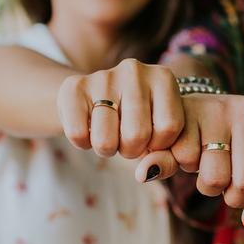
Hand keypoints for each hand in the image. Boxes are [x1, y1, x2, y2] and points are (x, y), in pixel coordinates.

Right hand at [57, 59, 182, 159]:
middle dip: (131, 150)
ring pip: (105, 140)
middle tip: (126, 139)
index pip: (169, 127)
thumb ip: (167, 159)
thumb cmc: (140, 120)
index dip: (159, 145)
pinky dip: (83, 143)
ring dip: (107, 149)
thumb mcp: (161, 134)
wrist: (97, 95)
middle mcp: (134, 70)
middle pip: (137, 135)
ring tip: (109, 135)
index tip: (152, 138)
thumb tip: (146, 172)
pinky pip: (78, 135)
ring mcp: (103, 76)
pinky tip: (90, 129)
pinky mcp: (74, 86)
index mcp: (163, 78)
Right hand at [137, 94, 243, 229]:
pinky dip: (184, 166)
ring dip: (208, 186)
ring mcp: (217, 108)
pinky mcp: (186, 113)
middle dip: (235, 198)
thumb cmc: (229, 143)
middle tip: (227, 187)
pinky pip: (187, 163)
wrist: (187, 111)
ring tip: (207, 167)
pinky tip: (189, 150)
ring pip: (215, 178)